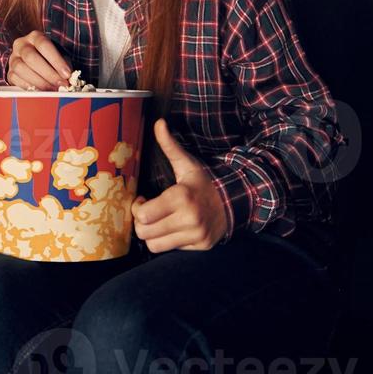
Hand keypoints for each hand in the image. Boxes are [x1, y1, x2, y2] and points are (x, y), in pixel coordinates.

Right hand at [6, 30, 71, 89]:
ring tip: (52, 90)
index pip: (44, 45)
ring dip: (38, 81)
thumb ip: (64, 66)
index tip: (67, 74)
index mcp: (35, 37)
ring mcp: (13, 58)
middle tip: (61, 84)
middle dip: (48, 73)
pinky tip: (40, 91)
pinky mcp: (9, 72)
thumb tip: (68, 79)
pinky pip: (15, 79)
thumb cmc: (51, 58)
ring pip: (20, 68)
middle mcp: (21, 45)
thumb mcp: (60, 57)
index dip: (56, 60)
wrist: (36, 62)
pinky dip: (28, 86)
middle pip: (30, 57)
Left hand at [131, 120, 227, 252]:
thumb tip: (158, 123)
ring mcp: (196, 235)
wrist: (235, 200)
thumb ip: (169, 145)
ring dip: (152, 234)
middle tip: (148, 213)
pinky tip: (173, 228)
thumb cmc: (203, 182)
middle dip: (141, 223)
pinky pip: (171, 250)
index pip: (143, 215)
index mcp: (181, 197)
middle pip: (145, 233)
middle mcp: (189, 219)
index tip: (143, 200)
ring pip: (155, 246)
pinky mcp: (201, 246)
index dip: (137, 208)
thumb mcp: (186, 164)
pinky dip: (168, 241)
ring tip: (158, 222)